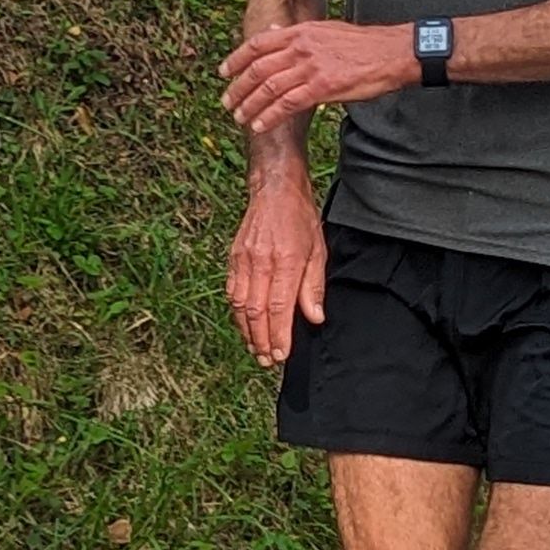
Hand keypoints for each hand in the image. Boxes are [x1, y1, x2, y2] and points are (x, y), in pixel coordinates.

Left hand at [220, 19, 412, 135]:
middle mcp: (301, 47)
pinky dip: (270, 116)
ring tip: (240, 118)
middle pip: (258, 68)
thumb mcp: (325, 29)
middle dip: (238, 87)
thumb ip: (297, 34)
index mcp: (300, 32)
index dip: (236, 59)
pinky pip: (288, 104)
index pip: (258, 45)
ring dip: (250, 105)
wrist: (391, 53)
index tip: (223, 73)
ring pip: (269, 88)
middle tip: (227, 102)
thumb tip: (272, 33)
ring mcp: (311, 67)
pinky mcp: (323, 87)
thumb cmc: (362, 45)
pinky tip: (260, 125)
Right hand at [227, 184, 325, 369]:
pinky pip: (231, 292)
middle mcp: (261, 262)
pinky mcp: (233, 258)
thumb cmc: (300, 219)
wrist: (275, 189)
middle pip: (255, 311)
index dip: (278, 334)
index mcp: (285, 260)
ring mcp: (243, 260)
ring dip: (246, 332)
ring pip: (239, 305)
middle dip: (261, 340)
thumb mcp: (318, 250)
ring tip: (255, 350)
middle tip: (267, 361)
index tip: (281, 354)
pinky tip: (244, 326)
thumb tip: (314, 317)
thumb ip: (313, 286)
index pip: (278, 307)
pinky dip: (236, 314)